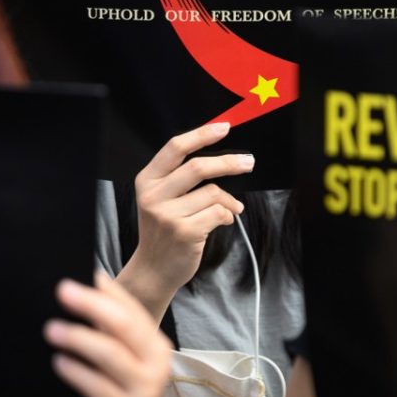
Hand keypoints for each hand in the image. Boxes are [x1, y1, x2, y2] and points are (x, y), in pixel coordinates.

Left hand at [45, 273, 172, 396]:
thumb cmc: (120, 388)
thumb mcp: (122, 356)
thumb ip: (110, 327)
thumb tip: (89, 282)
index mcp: (156, 344)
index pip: (132, 309)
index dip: (106, 291)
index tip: (79, 275)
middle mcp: (157, 364)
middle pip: (124, 325)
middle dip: (91, 304)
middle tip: (63, 290)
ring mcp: (144, 390)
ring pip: (111, 354)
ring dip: (78, 337)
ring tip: (52, 329)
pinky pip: (97, 386)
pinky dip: (75, 372)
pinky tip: (59, 362)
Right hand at [119, 123, 252, 319]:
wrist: (154, 269)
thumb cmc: (164, 231)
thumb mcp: (160, 199)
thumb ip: (180, 178)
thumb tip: (222, 157)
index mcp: (147, 180)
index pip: (175, 148)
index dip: (202, 135)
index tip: (224, 127)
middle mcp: (153, 196)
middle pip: (198, 167)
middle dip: (229, 163)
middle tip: (248, 162)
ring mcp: (168, 215)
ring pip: (213, 193)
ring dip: (230, 200)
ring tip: (231, 209)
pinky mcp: (185, 232)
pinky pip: (219, 213)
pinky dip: (228, 215)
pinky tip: (223, 221)